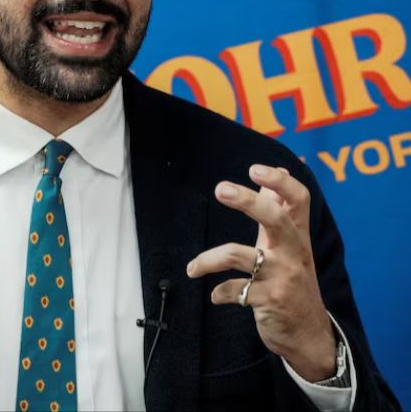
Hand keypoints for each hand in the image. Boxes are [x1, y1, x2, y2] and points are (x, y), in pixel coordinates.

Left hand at [186, 164, 336, 381]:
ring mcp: (282, 277)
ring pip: (238, 256)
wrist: (309, 334)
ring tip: (193, 268)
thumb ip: (281, 210)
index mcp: (297, 236)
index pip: (298, 200)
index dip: (280, 182)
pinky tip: (215, 295)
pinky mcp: (269, 300)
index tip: (256, 168)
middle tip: (220, 188)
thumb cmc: (294, 282)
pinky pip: (234, 290)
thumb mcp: (291, 246)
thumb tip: (279, 171)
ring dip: (208, 259)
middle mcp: (293, 253)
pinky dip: (220, 293)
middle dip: (247, 202)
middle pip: (275, 219)